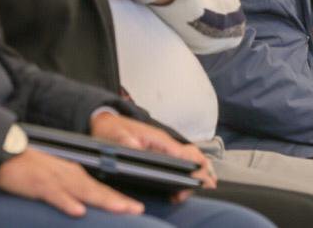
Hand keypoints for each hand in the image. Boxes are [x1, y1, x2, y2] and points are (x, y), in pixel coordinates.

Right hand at [0, 149, 143, 217]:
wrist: (6, 154)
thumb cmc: (30, 169)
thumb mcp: (55, 178)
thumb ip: (70, 190)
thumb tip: (85, 206)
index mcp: (74, 175)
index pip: (101, 189)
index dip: (118, 199)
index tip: (136, 208)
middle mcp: (70, 175)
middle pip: (98, 190)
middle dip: (118, 201)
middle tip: (137, 209)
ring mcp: (56, 179)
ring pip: (83, 191)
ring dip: (102, 200)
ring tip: (120, 209)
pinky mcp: (40, 184)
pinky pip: (56, 195)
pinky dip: (68, 202)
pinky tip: (78, 210)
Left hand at [91, 113, 215, 197]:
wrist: (107, 121)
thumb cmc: (112, 128)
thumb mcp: (117, 134)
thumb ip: (126, 141)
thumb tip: (137, 149)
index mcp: (159, 139)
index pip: (184, 153)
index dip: (195, 166)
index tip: (200, 180)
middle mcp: (165, 143)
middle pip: (192, 156)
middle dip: (202, 171)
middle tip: (205, 187)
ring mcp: (164, 148)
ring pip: (189, 158)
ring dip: (197, 172)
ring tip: (197, 189)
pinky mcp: (160, 153)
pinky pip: (180, 161)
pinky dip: (188, 172)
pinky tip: (185, 186)